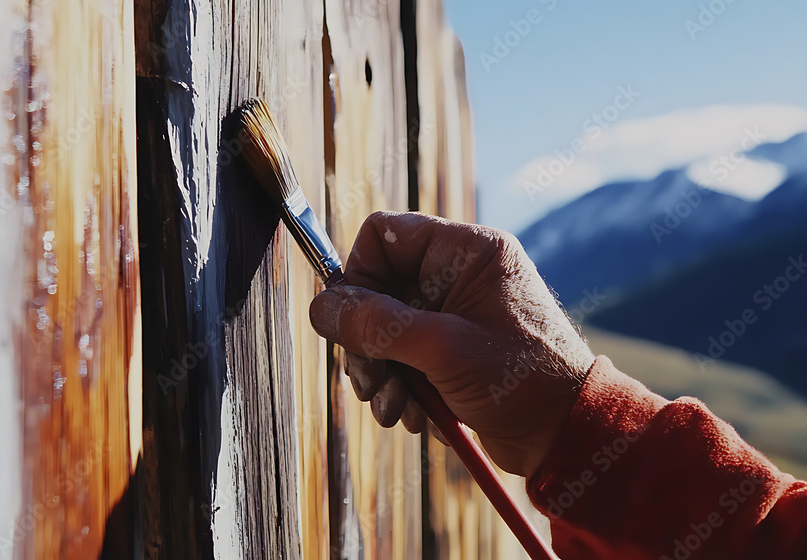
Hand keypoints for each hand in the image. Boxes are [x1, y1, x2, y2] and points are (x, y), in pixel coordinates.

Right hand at [309, 211, 594, 476]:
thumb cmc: (522, 382)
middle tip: (369, 381)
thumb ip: (377, 325)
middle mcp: (458, 274)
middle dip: (368, 342)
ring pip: (385, 329)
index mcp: (466, 251)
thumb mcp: (441, 350)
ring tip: (395, 409)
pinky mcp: (452, 349)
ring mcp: (454, 313)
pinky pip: (404, 356)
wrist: (567, 436)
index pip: (384, 236)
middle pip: (377, 289)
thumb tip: (320, 308)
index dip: (357, 275)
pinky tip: (414, 415)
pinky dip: (401, 387)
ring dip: (381, 373)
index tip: (348, 322)